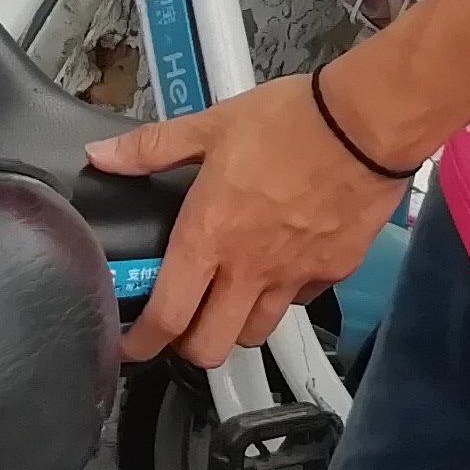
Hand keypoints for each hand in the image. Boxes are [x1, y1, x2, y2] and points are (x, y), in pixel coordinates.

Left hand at [91, 75, 407, 367]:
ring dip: (236, 326)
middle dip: (188, 347)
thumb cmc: (291, 121)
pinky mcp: (332, 272)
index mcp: (209, 237)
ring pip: (255, 334)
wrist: (366, 125)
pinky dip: (286, 295)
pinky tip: (283, 267)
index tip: (132, 346)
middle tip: (182, 323)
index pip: (166, 317)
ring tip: (230, 300)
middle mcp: (248, 269)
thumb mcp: (212, 125)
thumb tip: (104, 156)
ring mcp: (293, 276)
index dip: (142, 344)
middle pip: (210, 349)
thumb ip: (153, 148)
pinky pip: (301, 301)